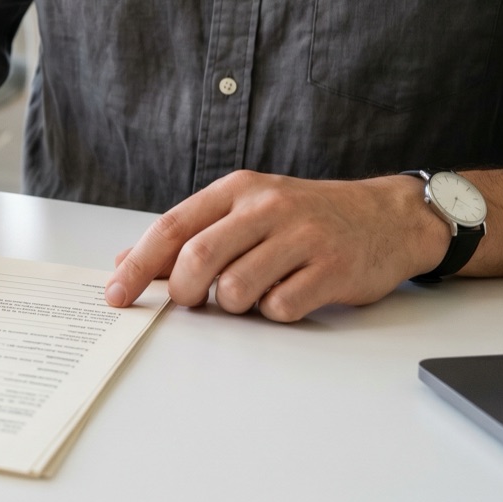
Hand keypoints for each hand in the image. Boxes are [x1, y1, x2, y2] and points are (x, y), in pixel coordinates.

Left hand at [104, 170, 450, 321]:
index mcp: (238, 189)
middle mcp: (267, 207)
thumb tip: (128, 263)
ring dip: (233, 305)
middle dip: (183, 291)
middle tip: (190, 301)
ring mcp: (302, 237)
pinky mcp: (331, 269)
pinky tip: (288, 294)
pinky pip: (280, 308)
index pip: (172, 227)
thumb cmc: (306, 217)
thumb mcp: (246, 210)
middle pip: (197, 258)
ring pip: (235, 290)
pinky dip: (274, 312)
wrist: (387, 217)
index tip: (115, 293)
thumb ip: (191, 233)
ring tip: (253, 292)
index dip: (137, 264)